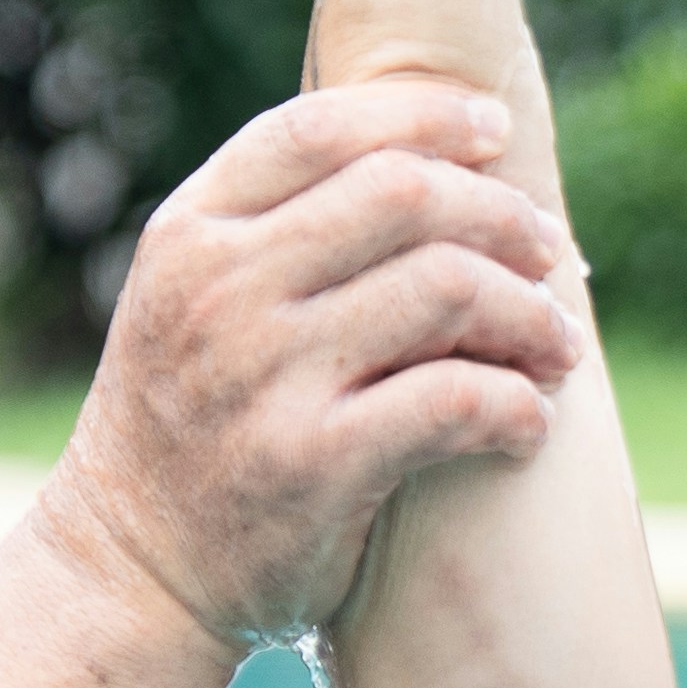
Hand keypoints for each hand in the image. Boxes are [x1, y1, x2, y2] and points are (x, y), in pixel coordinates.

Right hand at [41, 80, 579, 648]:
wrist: (131, 573)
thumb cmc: (192, 425)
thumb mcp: (192, 301)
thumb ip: (277, 230)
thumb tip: (431, 157)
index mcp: (191, 234)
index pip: (320, 130)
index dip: (425, 114)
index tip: (495, 132)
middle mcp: (220, 290)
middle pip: (405, 194)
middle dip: (502, 217)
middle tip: (549, 255)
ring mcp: (264, 375)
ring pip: (448, 288)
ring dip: (531, 314)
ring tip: (555, 347)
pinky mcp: (313, 463)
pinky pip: (455, 401)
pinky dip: (516, 406)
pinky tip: (527, 424)